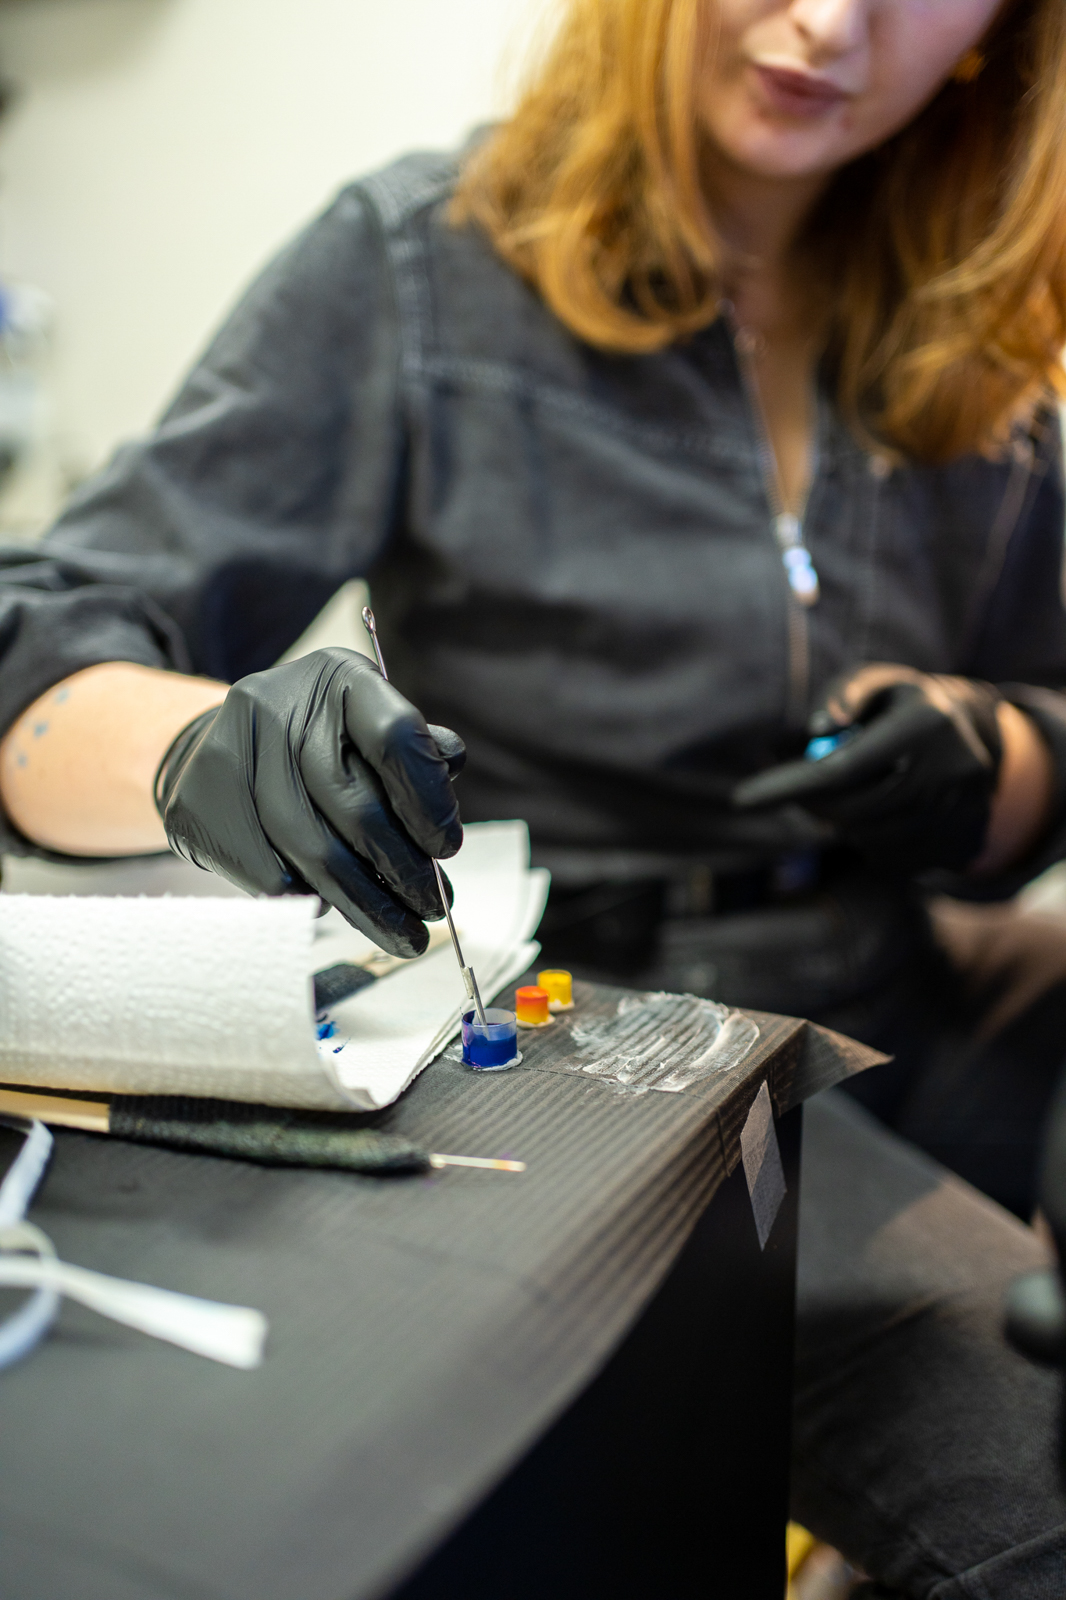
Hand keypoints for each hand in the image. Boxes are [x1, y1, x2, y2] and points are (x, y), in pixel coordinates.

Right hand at [155, 648, 465, 956]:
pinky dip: (309, 900)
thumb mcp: (374, 731)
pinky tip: (337, 910)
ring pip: (311, 850)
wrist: (224, 747)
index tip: (447, 850)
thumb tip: (446, 789)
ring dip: (366, 903)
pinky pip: (267, 874)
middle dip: (404, 870)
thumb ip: (418, 756)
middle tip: (434, 908)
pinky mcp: (196, 802)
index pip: (395, 737)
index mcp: (338, 678)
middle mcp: (278, 704)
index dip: (428, 800)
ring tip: (403, 931)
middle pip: (353, 805)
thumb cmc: (324, 746)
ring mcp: (228, 751)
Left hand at [733, 664, 1003, 871]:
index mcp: (928, 722)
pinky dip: (872, 838)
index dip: (790, 786)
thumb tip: (819, 730)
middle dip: (813, 803)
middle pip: (853, 810)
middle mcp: (953, 768)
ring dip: (845, 819)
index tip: (742, 799)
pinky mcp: (961, 844)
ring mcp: (962, 812)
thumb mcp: (875, 682)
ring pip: (868, 837)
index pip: (843, 768)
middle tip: (798, 789)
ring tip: (857, 789)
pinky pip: (890, 857)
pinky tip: (885, 810)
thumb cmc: (902, 706)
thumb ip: (842, 694)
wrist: (975, 739)